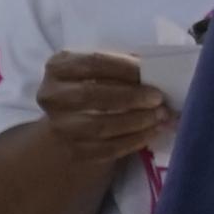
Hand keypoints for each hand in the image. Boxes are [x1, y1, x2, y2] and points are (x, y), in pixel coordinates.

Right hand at [37, 50, 169, 162]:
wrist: (74, 121)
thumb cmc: (96, 85)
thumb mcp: (103, 68)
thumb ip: (123, 66)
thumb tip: (156, 69)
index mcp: (58, 67)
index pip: (92, 63)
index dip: (123, 67)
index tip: (148, 70)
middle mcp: (52, 96)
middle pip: (90, 95)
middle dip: (129, 96)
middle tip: (158, 97)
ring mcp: (60, 126)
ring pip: (99, 126)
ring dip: (136, 121)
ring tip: (161, 115)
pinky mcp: (74, 151)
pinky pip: (107, 149)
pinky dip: (134, 140)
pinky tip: (152, 132)